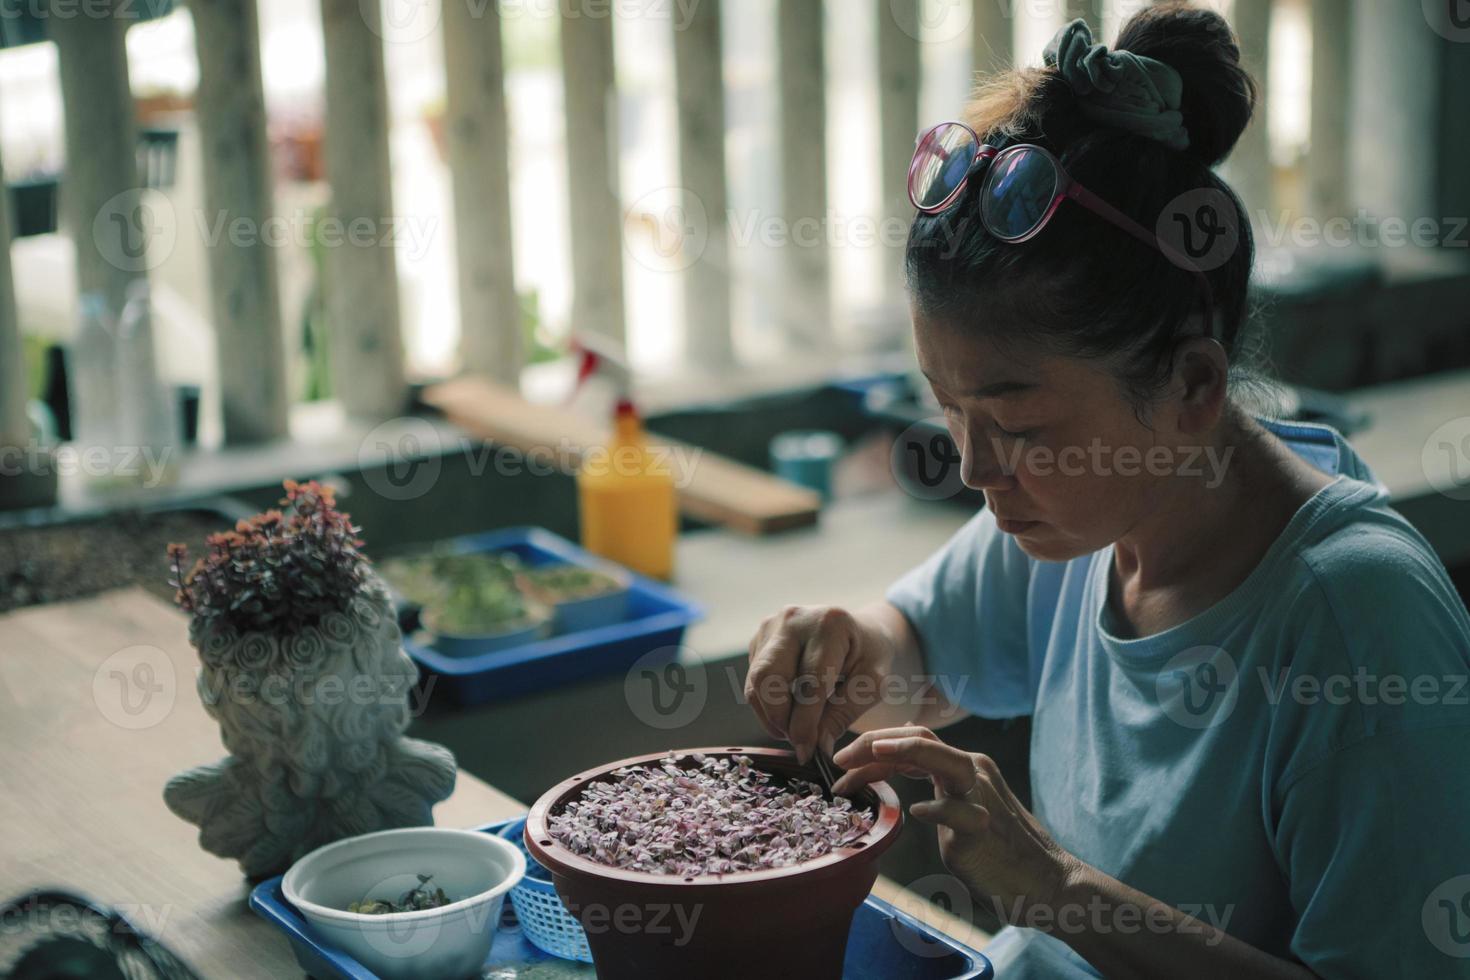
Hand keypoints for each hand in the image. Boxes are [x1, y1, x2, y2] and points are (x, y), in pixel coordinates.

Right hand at [745, 605, 896, 763]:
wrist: (859, 631)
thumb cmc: (869, 656)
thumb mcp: (871, 685)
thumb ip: (843, 714)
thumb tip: (816, 747)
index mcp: (830, 624)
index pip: (809, 681)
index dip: (805, 722)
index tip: (807, 752)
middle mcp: (793, 618)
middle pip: (768, 677)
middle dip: (780, 718)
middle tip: (798, 741)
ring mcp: (771, 627)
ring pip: (755, 683)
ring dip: (772, 715)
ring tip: (795, 728)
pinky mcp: (758, 640)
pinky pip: (753, 681)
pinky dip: (768, 704)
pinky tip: (790, 710)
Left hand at [832, 726, 1079, 922]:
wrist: (1045, 881)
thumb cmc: (998, 848)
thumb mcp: (960, 806)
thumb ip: (933, 782)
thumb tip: (896, 756)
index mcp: (965, 766)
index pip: (914, 741)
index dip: (875, 747)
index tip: (843, 763)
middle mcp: (973, 773)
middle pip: (920, 740)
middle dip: (875, 743)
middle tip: (839, 759)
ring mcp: (980, 799)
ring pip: (943, 760)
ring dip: (903, 751)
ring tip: (869, 755)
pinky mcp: (983, 830)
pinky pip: (959, 812)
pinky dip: (936, 808)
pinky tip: (916, 812)